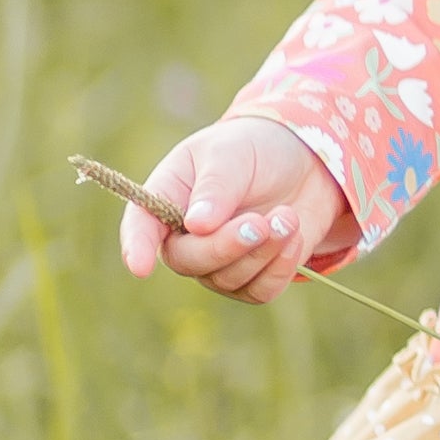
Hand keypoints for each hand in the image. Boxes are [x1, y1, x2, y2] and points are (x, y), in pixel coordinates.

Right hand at [121, 119, 347, 304]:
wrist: (301, 161)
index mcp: (167, 196)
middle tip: (261, 223)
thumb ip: (215, 187)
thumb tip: (197, 226)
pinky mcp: (252, 276)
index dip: (137, 248)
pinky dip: (281, 267)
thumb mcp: (233, 154)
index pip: (141, 226)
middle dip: (226, 247)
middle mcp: (185, 236)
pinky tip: (294, 236)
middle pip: (189, 261)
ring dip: (262, 252)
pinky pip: (259, 291)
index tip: (141, 267)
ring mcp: (217, 261)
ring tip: (288, 216)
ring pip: (227, 280)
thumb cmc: (254, 149)